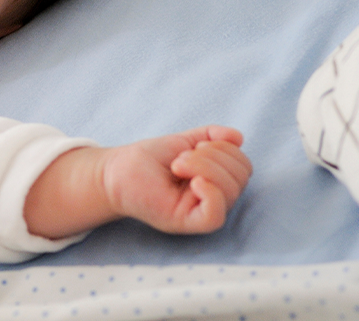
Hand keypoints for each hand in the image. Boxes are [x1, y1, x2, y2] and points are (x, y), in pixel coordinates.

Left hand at [24, 125, 250, 238]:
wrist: (116, 171)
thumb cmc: (148, 159)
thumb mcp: (184, 141)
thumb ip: (211, 137)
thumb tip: (238, 137)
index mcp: (216, 181)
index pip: (243, 167)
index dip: (226, 149)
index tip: (195, 145)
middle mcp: (213, 198)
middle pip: (240, 178)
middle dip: (213, 157)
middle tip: (181, 158)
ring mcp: (200, 211)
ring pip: (230, 192)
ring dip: (205, 167)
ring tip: (178, 165)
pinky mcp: (186, 222)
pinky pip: (215, 215)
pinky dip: (211, 194)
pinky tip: (194, 181)